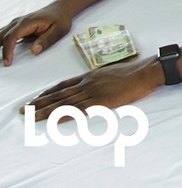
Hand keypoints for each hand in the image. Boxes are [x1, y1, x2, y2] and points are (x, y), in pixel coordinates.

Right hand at [1, 5, 71, 65]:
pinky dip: (0, 41)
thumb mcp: (59, 30)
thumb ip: (46, 40)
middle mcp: (18, 21)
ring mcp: (16, 23)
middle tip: (0, 62)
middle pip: (1, 35)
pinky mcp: (17, 26)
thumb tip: (34, 51)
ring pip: (0, 34)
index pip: (11, 37)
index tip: (8, 62)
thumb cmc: (60, 19)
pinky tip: (0, 49)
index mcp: (28, 22)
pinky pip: (4, 34)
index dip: (7, 50)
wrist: (60, 9)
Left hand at [23, 59, 161, 121]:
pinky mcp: (101, 100)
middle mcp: (87, 82)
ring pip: (64, 102)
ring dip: (46, 110)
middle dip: (40, 102)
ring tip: (32, 116)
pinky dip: (64, 114)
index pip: (64, 84)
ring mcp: (93, 91)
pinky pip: (78, 109)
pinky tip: (54, 120)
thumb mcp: (112, 73)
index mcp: (90, 75)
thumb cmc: (134, 73)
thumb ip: (100, 80)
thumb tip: (94, 84)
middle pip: (59, 94)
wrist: (146, 71)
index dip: (48, 92)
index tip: (36, 97)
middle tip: (25, 109)